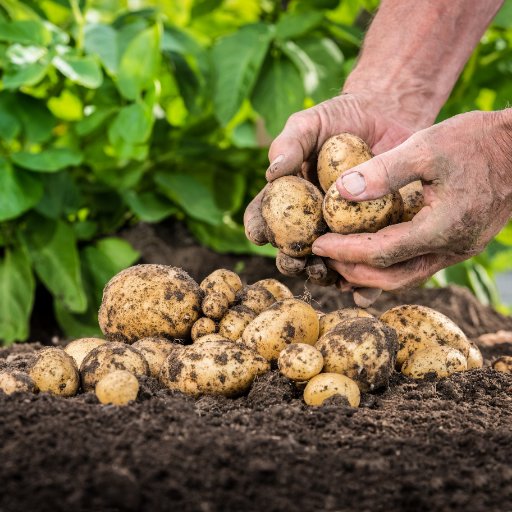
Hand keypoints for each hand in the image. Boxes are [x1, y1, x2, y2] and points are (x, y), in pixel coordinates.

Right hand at [244, 92, 419, 304]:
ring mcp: (342, 231)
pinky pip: (366, 264)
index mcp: (289, 198)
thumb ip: (289, 144)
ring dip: (322, 274)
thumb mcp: (311, 123)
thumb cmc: (340, 118)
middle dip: (290, 261)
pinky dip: (363, 283)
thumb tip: (272, 173)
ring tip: (325, 272)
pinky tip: (362, 290)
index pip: (264, 217)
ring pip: (327, 263)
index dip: (257, 227)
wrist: (388, 116)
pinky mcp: (374, 236)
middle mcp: (312, 220)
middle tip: (294, 259)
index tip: (259, 234)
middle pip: (293, 249)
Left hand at [311, 110, 511, 290]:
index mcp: (441, 228)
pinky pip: (418, 265)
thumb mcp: (427, 146)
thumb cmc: (477, 141)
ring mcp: (458, 250)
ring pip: (406, 277)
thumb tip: (341, 192)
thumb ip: (384, 171)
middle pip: (392, 277)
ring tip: (341, 264)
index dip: (345, 251)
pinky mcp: (459, 243)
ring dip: (371, 274)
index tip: (317, 245)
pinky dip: (391, 266)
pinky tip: (372, 258)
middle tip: (324, 258)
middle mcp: (451, 249)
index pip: (381, 253)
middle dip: (353, 271)